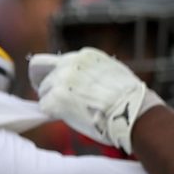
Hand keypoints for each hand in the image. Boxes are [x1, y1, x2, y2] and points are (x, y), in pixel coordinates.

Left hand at [28, 48, 160, 150]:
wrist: (134, 112)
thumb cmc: (129, 98)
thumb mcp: (111, 72)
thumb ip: (90, 71)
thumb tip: (79, 79)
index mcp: (84, 56)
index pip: (53, 61)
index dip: (50, 73)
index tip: (50, 82)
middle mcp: (70, 63)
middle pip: (40, 71)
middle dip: (43, 84)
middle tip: (49, 98)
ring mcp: (61, 80)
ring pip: (43, 91)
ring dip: (52, 102)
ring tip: (72, 111)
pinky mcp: (56, 98)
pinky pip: (44, 107)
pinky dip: (53, 114)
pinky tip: (70, 117)